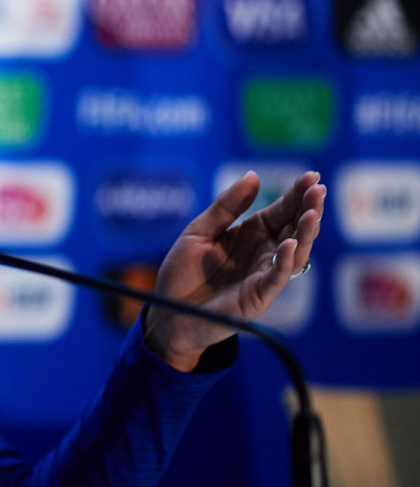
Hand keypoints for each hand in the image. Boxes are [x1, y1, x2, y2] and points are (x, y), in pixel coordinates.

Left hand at [143, 170, 325, 371]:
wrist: (167, 311)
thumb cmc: (182, 272)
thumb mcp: (199, 232)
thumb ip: (225, 207)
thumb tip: (253, 175)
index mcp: (251, 234)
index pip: (281, 211)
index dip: (296, 194)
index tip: (311, 175)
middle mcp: (263, 253)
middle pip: (294, 228)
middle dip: (308, 209)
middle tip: (319, 189)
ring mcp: (263, 275)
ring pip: (294, 253)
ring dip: (305, 233)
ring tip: (312, 214)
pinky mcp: (257, 298)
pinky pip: (276, 279)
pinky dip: (284, 262)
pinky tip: (289, 244)